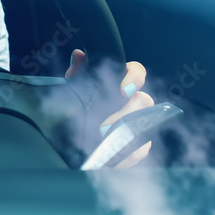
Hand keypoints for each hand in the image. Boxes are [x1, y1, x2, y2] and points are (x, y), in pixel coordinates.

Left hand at [65, 49, 153, 167]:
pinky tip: (112, 159)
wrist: (68, 139)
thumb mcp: (71, 90)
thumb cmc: (73, 106)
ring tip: (104, 143)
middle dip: (128, 112)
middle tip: (105, 125)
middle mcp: (132, 101)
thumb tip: (78, 55)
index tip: (123, 90)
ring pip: (146, 127)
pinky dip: (127, 155)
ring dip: (127, 136)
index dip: (134, 78)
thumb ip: (77, 74)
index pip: (136, 72)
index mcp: (118, 82)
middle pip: (144, 101)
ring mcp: (138, 123)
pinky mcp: (137, 145)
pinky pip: (141, 150)